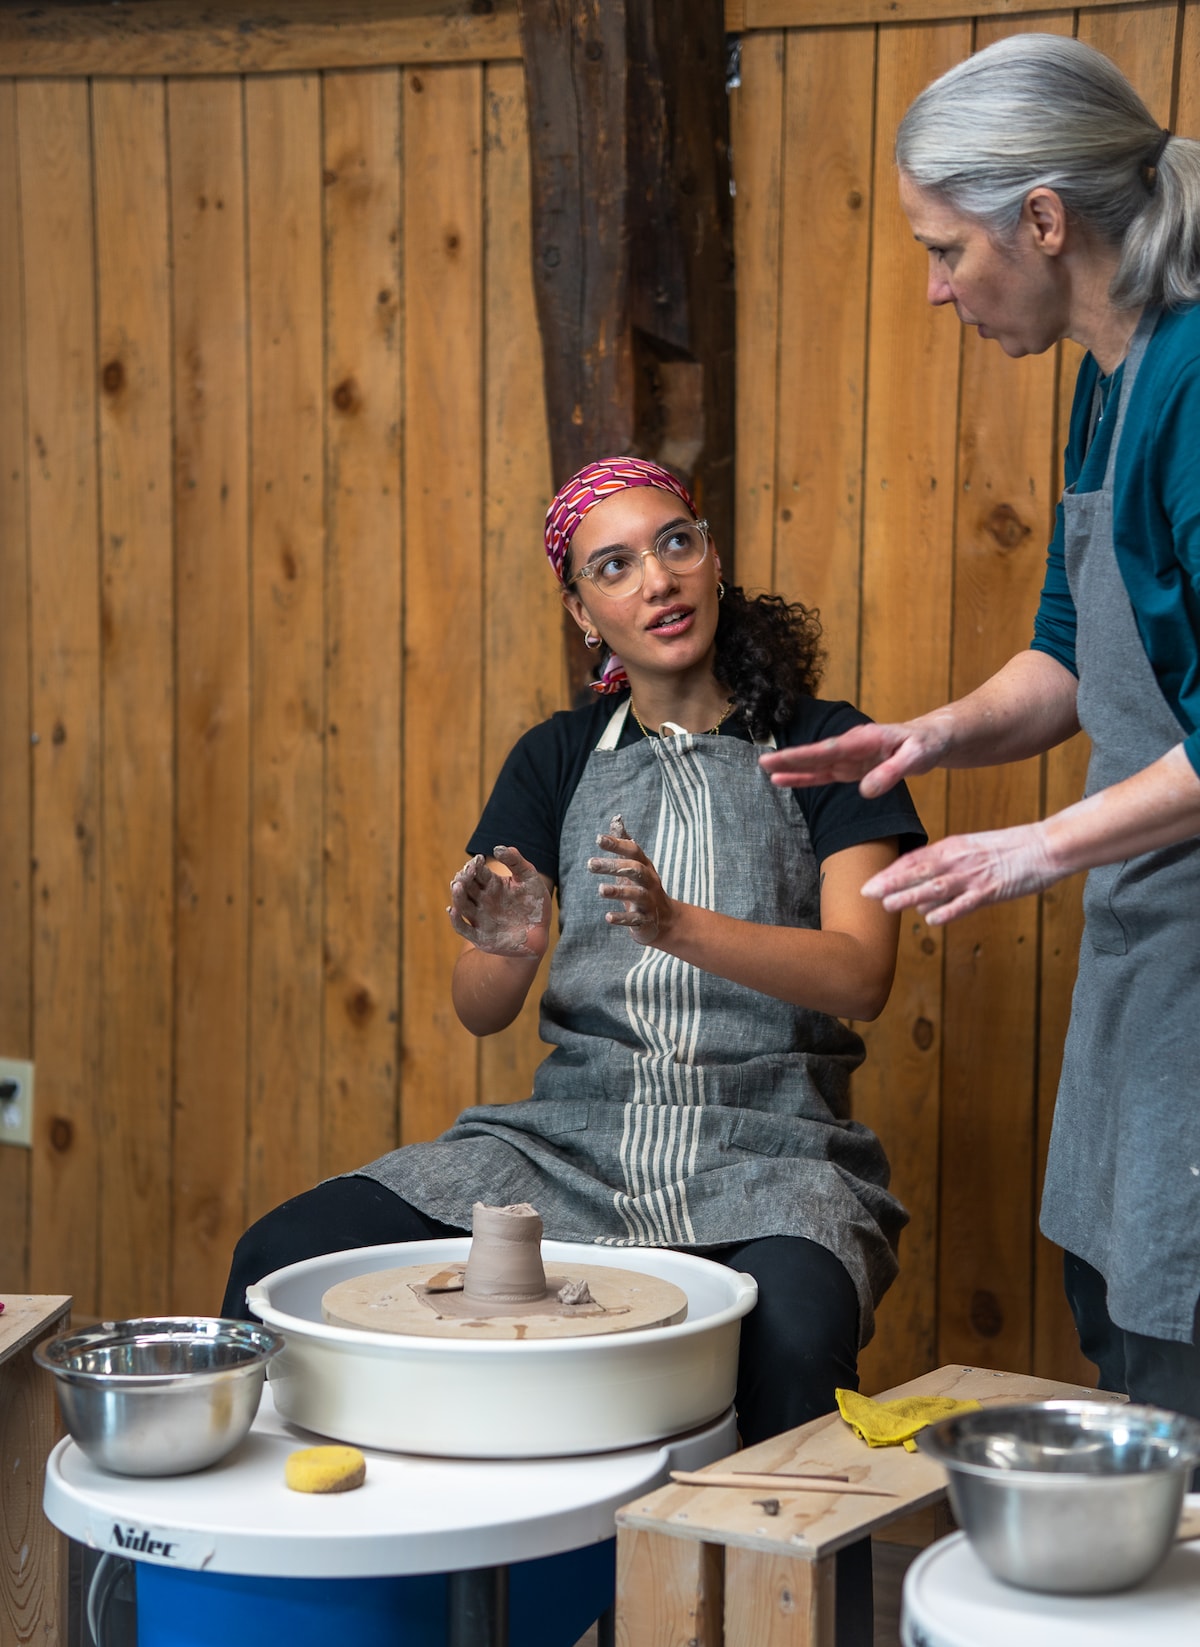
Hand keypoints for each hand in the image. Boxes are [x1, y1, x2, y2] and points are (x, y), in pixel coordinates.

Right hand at [447, 846, 548, 957]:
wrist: (541, 934)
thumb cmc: (535, 905)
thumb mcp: (529, 878)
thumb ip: (516, 861)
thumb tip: (497, 848)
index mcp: (491, 884)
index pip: (477, 872)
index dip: (475, 865)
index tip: (478, 860)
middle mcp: (482, 900)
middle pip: (466, 887)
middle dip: (464, 878)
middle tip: (467, 872)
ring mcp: (479, 918)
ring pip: (461, 905)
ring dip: (457, 895)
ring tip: (457, 885)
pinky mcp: (479, 936)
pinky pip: (462, 928)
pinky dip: (455, 920)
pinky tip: (453, 910)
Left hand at [587, 814, 673, 945]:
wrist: (664, 920)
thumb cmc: (642, 887)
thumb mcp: (634, 864)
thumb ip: (624, 843)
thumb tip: (616, 818)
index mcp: (645, 866)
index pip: (633, 851)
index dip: (617, 844)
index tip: (598, 839)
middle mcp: (649, 882)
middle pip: (635, 870)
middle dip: (614, 866)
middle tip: (590, 864)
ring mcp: (649, 902)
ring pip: (637, 894)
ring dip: (619, 891)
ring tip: (600, 890)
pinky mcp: (646, 920)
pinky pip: (635, 919)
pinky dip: (622, 918)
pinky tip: (608, 917)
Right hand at [759, 712, 954, 797]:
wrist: (931, 739)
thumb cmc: (927, 745)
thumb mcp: (917, 757)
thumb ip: (892, 772)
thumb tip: (865, 791)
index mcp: (866, 739)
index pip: (830, 749)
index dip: (804, 755)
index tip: (782, 759)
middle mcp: (853, 746)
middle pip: (817, 754)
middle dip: (790, 759)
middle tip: (762, 762)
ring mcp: (850, 758)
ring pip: (816, 764)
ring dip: (793, 768)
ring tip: (766, 772)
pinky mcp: (851, 768)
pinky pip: (825, 774)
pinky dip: (805, 777)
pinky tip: (784, 780)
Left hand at [861, 822, 1058, 924]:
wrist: (1045, 845)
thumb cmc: (1010, 849)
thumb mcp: (972, 850)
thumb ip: (947, 865)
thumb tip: (922, 886)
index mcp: (953, 846)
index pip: (914, 859)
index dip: (891, 872)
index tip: (869, 882)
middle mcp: (958, 859)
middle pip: (918, 872)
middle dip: (890, 883)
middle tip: (865, 893)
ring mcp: (974, 876)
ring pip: (936, 887)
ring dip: (910, 896)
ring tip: (888, 905)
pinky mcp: (992, 890)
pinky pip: (966, 902)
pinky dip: (948, 910)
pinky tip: (931, 919)